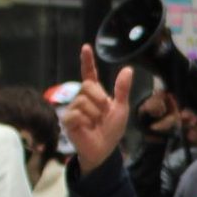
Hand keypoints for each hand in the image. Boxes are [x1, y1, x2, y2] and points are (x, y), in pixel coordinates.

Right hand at [62, 47, 134, 171]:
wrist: (105, 149)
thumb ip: (122, 89)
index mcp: (95, 94)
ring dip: (94, 114)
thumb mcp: (121, 109)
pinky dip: (85, 122)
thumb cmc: (111, 130)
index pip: (89, 74)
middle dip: (100, 99)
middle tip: (103, 113)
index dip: (87, 61)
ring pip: (83, 101)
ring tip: (95, 123)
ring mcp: (73, 108)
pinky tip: (87, 128)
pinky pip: (76, 114)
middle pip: (87, 86)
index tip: (86, 47)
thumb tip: (128, 69)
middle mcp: (82, 98)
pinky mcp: (67, 120)